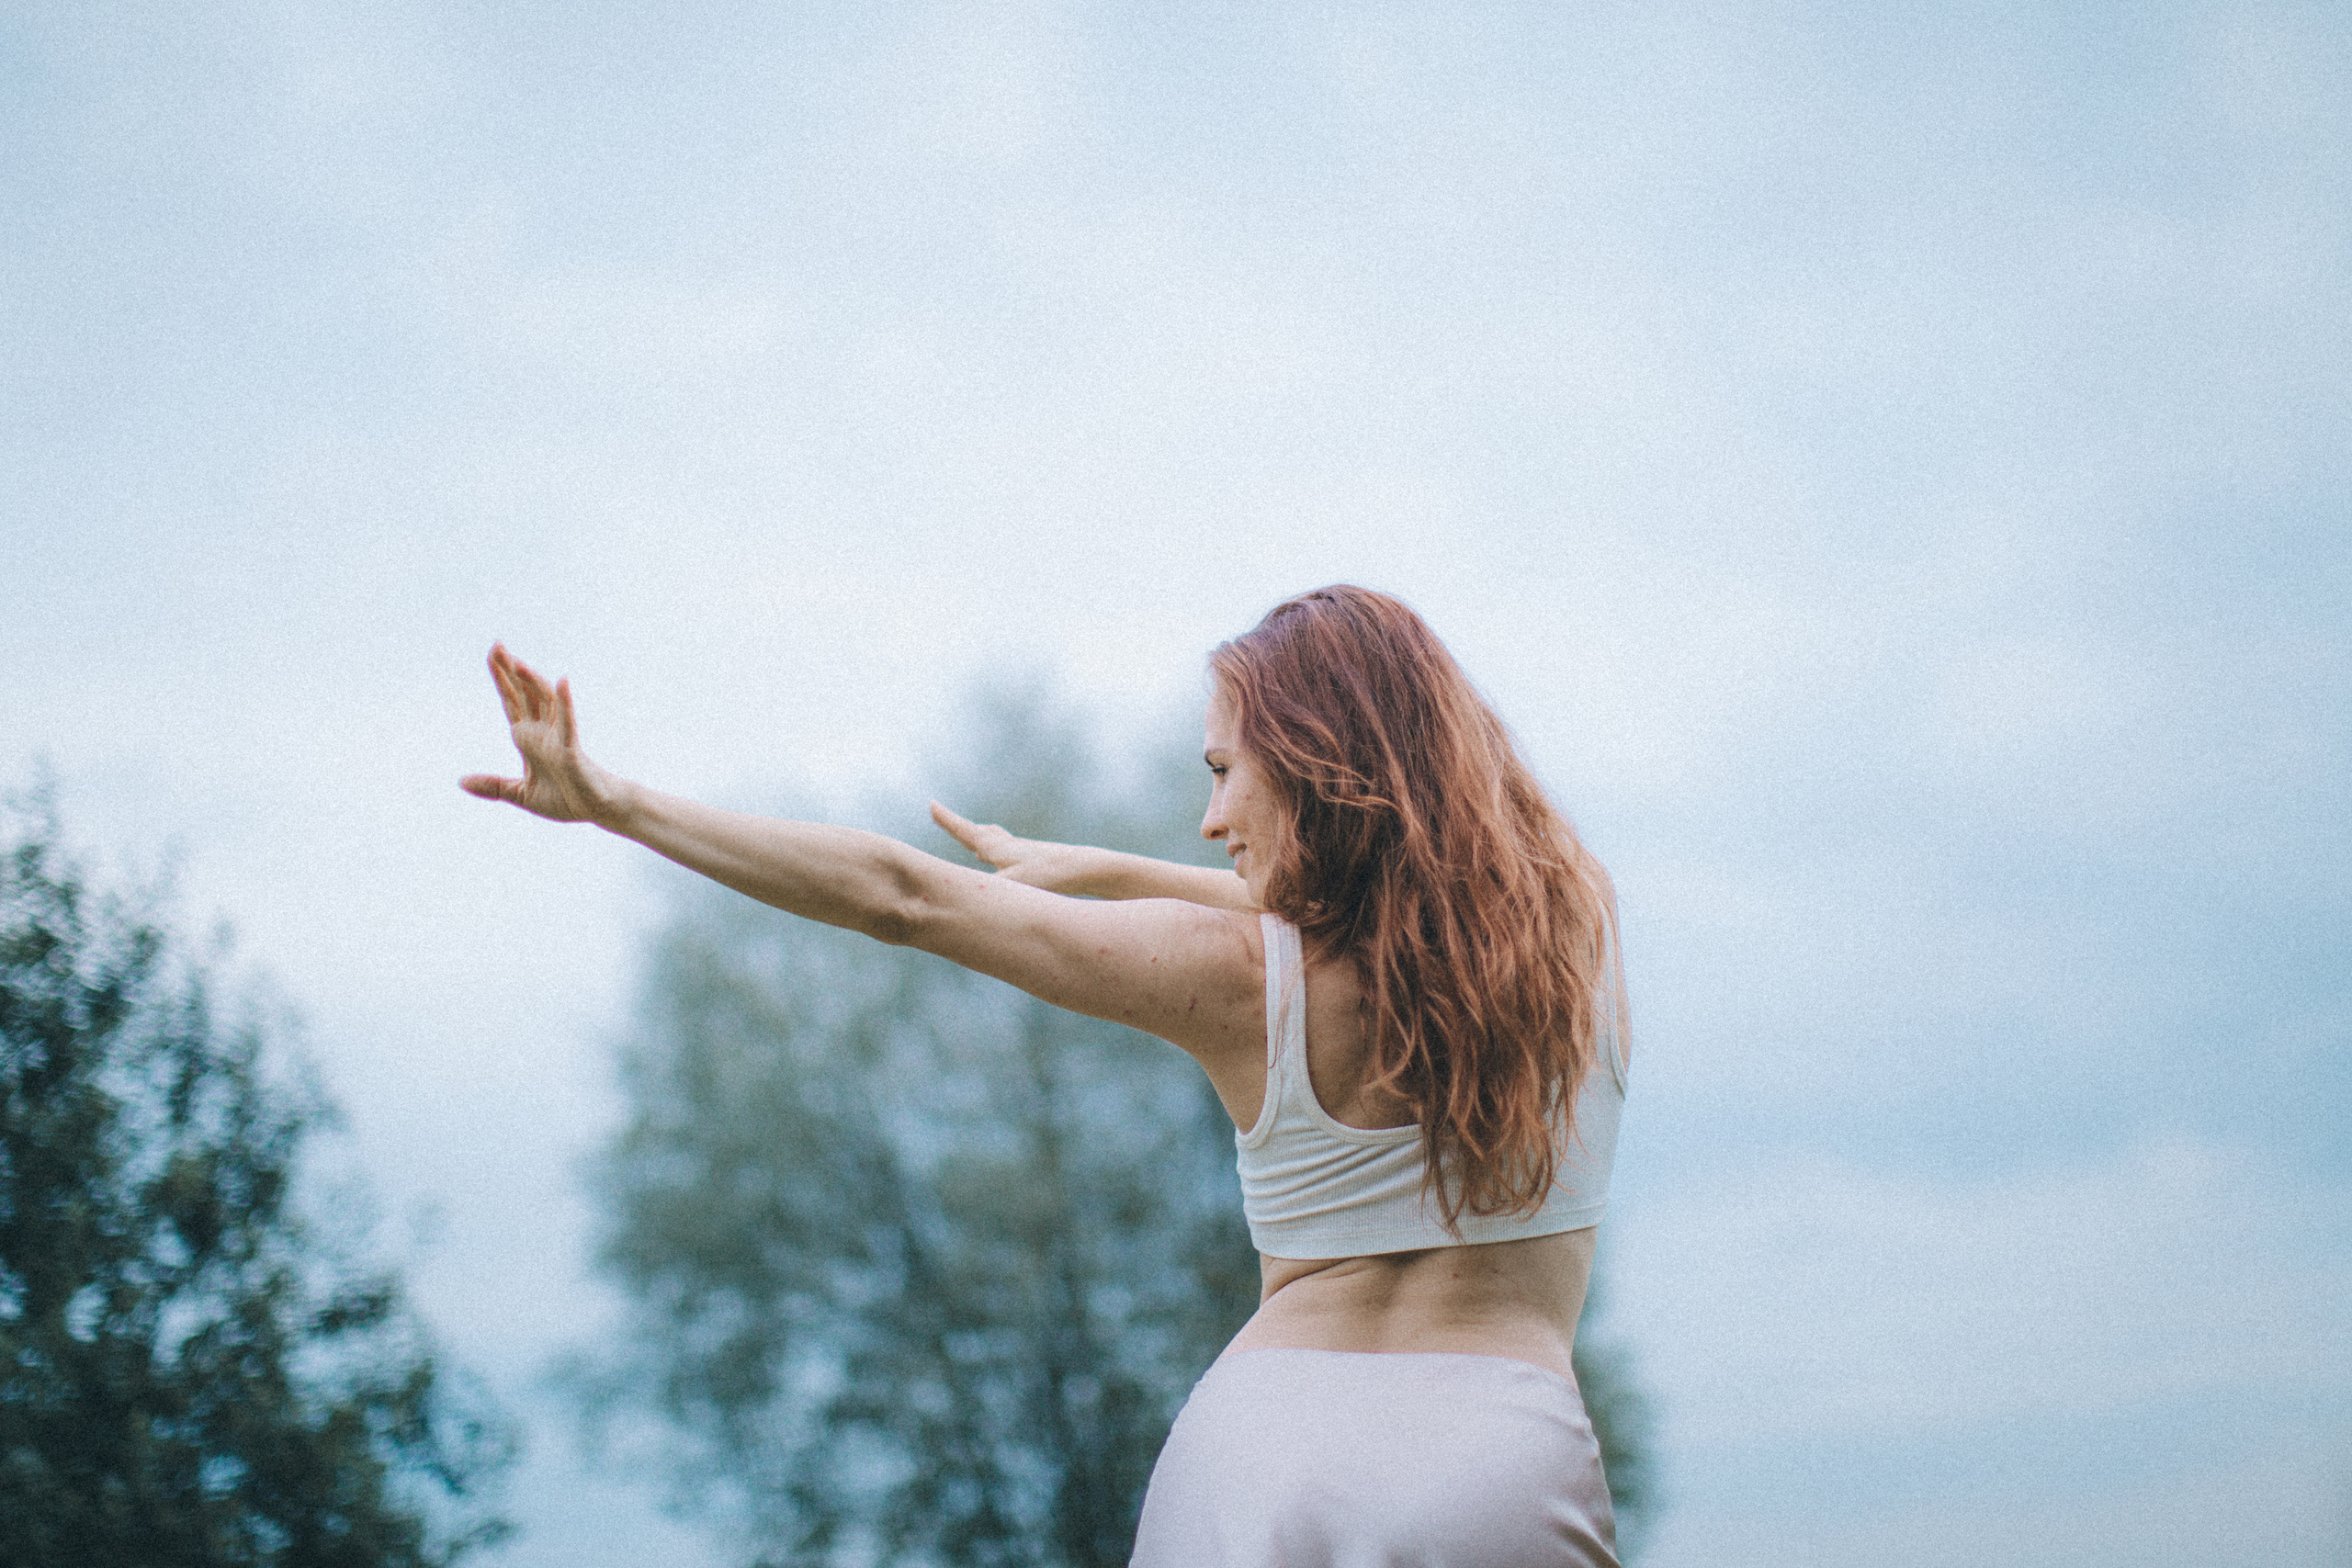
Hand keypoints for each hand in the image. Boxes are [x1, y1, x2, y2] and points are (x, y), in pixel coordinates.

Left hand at [461, 644, 624, 823]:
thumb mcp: (521, 793)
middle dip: (510, 670)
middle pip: (524, 694)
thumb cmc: (564, 798)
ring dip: (531, 681)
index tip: (491, 656)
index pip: (512, 702)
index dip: (501, 680)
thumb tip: (461, 781)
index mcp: (528, 738)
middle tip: (496, 644)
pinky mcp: (572, 749)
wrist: (595, 809)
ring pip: (544, 702)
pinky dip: (565, 702)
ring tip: (517, 662)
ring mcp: (558, 737)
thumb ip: (494, 785)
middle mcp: (543, 731)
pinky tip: (562, 682)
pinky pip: (568, 722)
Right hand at [929, 801, 1092, 892]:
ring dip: (981, 836)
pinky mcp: (1037, 860)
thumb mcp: (1012, 885)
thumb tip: (957, 900)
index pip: (966, 832)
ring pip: (996, 839)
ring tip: (976, 833)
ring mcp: (1023, 851)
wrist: (1085, 867)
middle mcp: (1008, 845)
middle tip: (942, 815)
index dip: (947, 820)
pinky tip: (1008, 859)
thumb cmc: (1048, 876)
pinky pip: (1009, 851)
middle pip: (979, 832)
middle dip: (959, 827)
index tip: (931, 803)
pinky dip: (999, 850)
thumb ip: (984, 891)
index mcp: (998, 848)